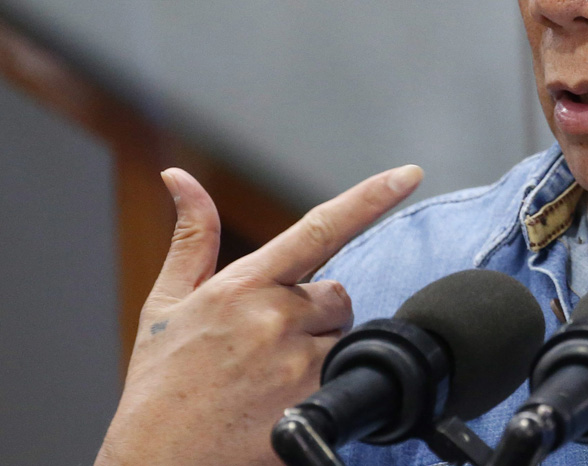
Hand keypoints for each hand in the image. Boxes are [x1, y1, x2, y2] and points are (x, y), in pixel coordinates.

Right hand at [94, 164, 421, 465]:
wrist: (155, 464)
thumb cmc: (160, 387)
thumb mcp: (165, 305)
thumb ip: (193, 237)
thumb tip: (181, 178)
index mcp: (242, 286)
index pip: (320, 228)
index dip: (371, 197)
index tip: (409, 173)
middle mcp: (275, 318)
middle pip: (338, 293)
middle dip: (316, 312)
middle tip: (268, 344)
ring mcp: (297, 362)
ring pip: (345, 334)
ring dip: (322, 348)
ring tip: (270, 375)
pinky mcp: (314, 401)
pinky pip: (347, 375)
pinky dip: (326, 383)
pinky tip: (283, 398)